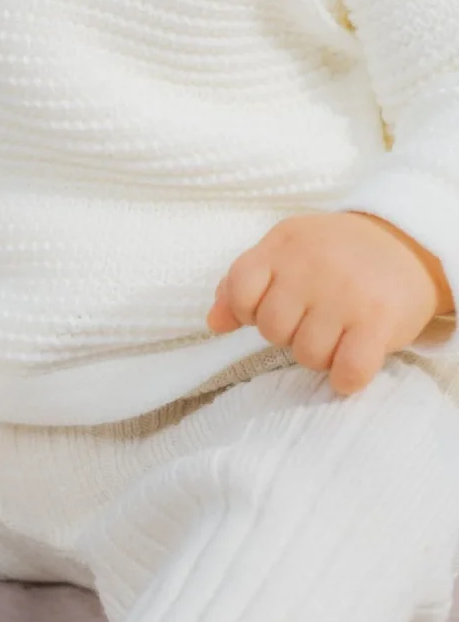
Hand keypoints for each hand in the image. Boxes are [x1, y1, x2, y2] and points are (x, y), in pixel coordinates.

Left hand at [207, 212, 453, 396]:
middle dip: (287, 333)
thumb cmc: (337, 252)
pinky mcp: (377, 320)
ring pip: (306, 355)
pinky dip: (345, 377)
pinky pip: (347, 370)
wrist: (408, 243)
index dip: (248, 310)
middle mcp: (311, 267)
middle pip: (271, 329)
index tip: (268, 307)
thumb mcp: (286, 250)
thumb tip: (214, 323)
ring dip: (320, 355)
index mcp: (283, 244)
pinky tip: (351, 361)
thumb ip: (244, 282)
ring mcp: (344, 294)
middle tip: (312, 320)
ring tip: (336, 334)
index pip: (240, 289)